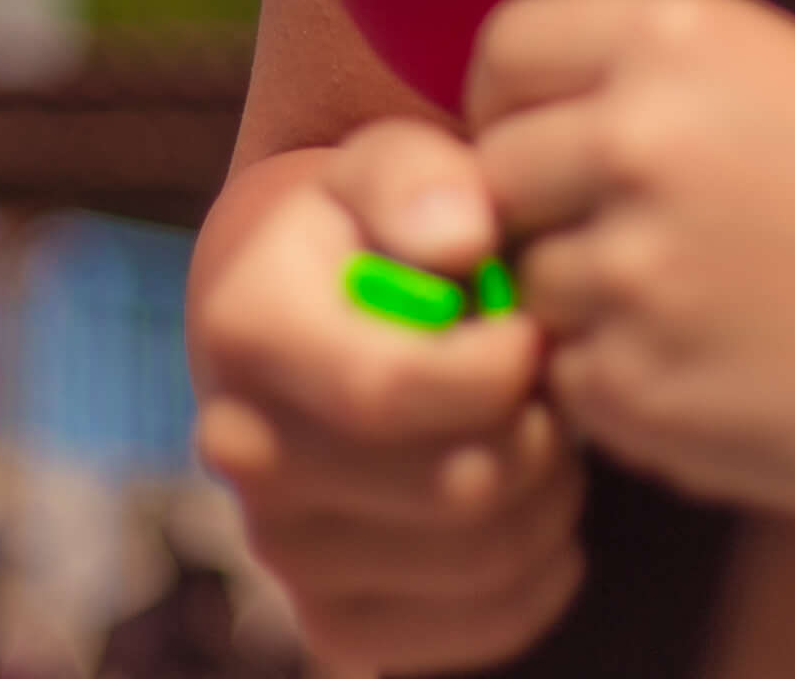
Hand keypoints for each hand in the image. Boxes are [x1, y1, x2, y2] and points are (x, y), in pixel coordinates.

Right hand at [192, 118, 586, 671]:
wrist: (309, 315)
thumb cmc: (370, 229)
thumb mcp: (388, 165)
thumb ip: (421, 182)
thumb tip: (461, 238)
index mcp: (246, 332)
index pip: (390, 392)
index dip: (500, 367)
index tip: (531, 328)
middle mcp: (244, 452)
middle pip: (453, 486)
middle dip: (540, 428)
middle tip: (548, 380)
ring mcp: (283, 549)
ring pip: (480, 560)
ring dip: (550, 495)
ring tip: (543, 429)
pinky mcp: (334, 621)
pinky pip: (474, 629)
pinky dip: (541, 576)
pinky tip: (542, 505)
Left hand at [469, 0, 794, 519]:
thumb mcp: (777, 67)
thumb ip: (636, 83)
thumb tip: (510, 126)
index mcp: (671, 37)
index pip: (503, 53)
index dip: (510, 103)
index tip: (543, 141)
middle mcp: (637, 139)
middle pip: (495, 178)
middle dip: (542, 211)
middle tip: (628, 239)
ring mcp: (636, 271)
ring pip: (533, 291)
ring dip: (587, 309)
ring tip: (700, 311)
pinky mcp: (647, 388)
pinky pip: (577, 387)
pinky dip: (626, 390)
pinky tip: (719, 371)